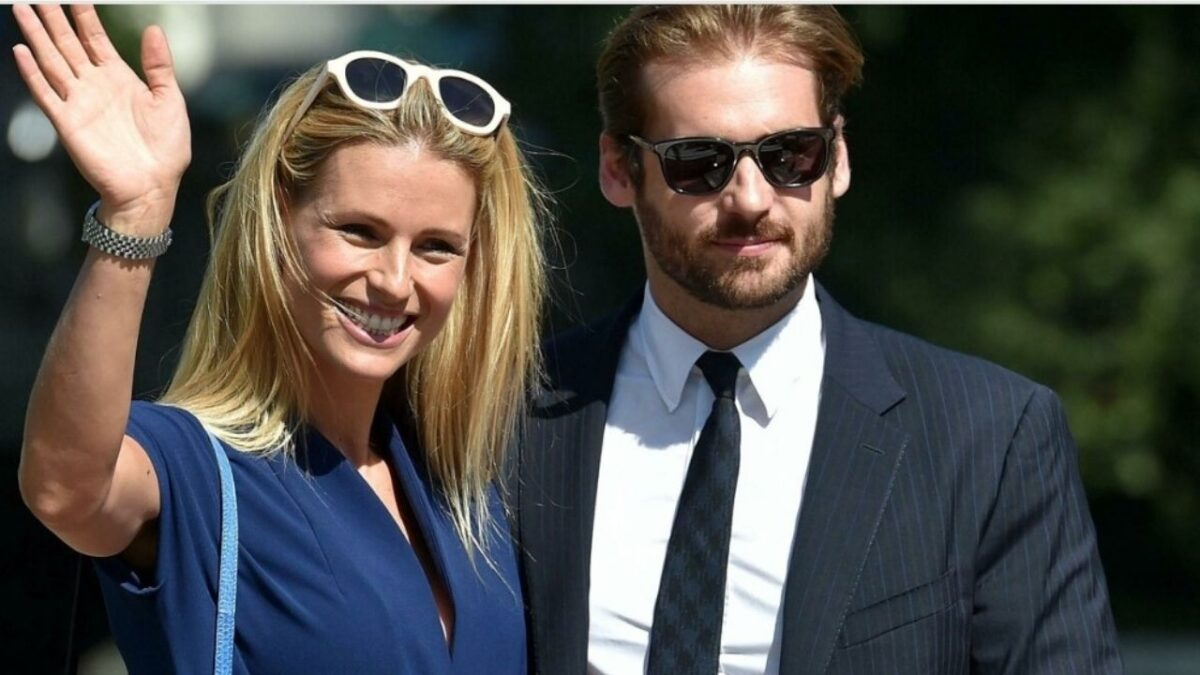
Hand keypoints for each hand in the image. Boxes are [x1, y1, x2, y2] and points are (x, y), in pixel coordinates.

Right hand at [11, 4, 190, 227]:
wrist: (152, 186)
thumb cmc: (166, 148)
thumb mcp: (170, 100)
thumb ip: (159, 65)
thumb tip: (154, 29)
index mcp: (119, 78)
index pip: (95, 39)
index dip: (84, 15)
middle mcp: (95, 86)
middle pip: (67, 44)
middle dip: (53, 18)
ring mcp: (79, 102)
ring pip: (52, 61)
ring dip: (36, 36)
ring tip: (23, 10)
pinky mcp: (68, 122)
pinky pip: (45, 93)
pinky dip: (32, 73)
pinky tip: (20, 51)